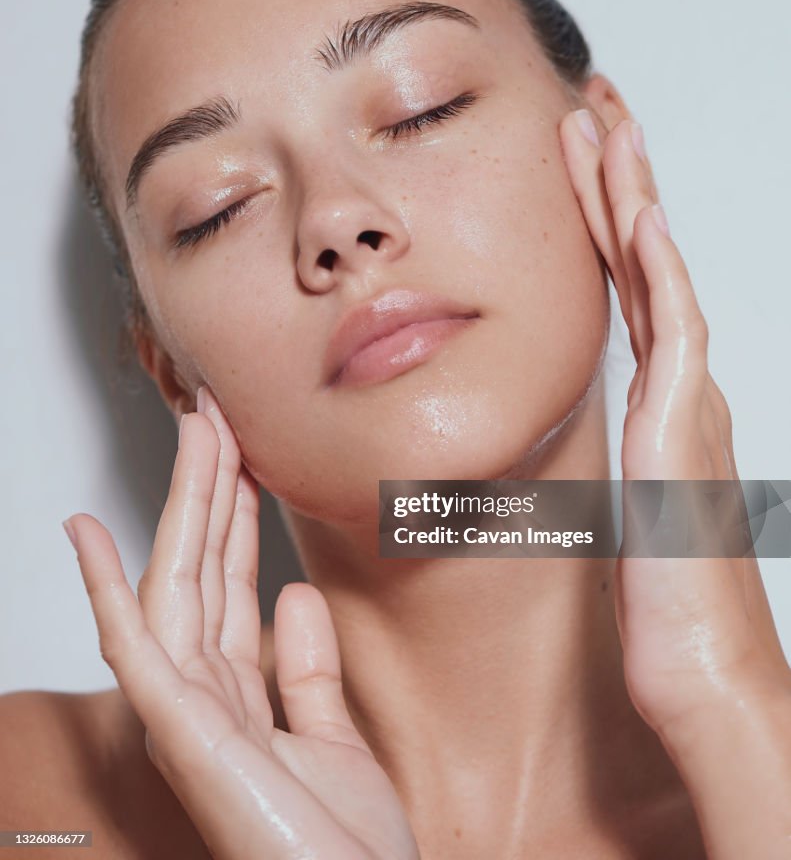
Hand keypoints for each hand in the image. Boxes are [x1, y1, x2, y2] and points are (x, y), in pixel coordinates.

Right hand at [63, 387, 418, 859]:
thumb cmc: (341, 850)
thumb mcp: (333, 740)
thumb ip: (308, 670)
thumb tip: (296, 595)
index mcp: (238, 695)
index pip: (231, 581)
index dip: (234, 514)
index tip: (244, 453)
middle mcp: (205, 695)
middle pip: (202, 565)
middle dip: (211, 486)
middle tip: (218, 413)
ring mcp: (186, 709)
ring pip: (176, 579)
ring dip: (181, 501)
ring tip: (190, 430)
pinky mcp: (178, 729)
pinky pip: (134, 643)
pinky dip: (105, 584)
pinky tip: (87, 531)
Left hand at [560, 108, 790, 856]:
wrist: (709, 675)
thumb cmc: (667, 609)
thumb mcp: (621, 517)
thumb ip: (608, 468)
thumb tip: (577, 452)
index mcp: (659, 404)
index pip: (626, 290)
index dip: (604, 222)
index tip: (581, 164)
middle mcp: (679, 388)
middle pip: (642, 261)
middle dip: (616, 180)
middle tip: (593, 111)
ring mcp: (686, 398)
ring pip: (653, 273)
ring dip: (628, 196)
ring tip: (604, 125)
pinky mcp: (682, 424)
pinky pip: (668, 324)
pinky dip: (655, 264)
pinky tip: (639, 213)